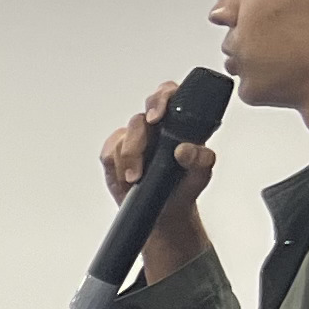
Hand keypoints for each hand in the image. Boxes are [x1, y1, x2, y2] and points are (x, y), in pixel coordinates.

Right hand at [98, 80, 219, 277]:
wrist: (165, 214)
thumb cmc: (183, 188)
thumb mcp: (201, 175)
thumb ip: (200, 160)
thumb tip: (184, 149)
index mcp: (179, 123)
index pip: (169, 95)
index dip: (161, 98)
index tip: (157, 117)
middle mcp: (154, 128)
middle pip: (141, 115)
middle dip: (138, 133)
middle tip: (141, 149)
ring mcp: (132, 141)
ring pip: (123, 136)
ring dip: (128, 158)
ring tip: (136, 178)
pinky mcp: (114, 155)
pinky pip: (108, 153)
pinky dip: (116, 166)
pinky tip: (126, 179)